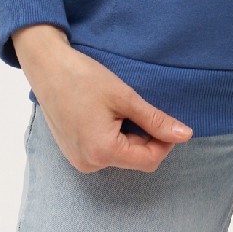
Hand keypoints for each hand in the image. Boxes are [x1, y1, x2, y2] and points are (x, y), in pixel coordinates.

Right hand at [11, 24, 193, 173]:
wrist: (47, 66)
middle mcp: (89, 164)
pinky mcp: (73, 152)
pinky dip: (113, 135)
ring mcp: (79, 160)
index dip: (165, 141)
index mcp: (102, 152)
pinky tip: (105, 113)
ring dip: (129, 135)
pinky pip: (104, 151)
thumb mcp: (124, 97)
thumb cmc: (84, 78)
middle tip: (138, 106)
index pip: (149, 160)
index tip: (166, 118)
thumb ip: (155, 120)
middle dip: (145, 136)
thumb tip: (185, 135)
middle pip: (135, 159)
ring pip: (120, 155)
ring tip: (117, 107)